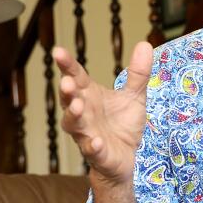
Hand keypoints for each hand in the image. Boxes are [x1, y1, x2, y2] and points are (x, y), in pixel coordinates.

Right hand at [55, 42, 152, 187]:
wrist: (128, 158)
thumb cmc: (123, 124)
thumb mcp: (134, 96)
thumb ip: (138, 73)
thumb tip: (145, 44)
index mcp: (89, 96)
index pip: (75, 76)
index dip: (67, 65)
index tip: (57, 51)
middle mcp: (83, 113)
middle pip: (69, 100)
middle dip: (67, 92)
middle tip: (67, 82)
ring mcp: (87, 134)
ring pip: (73, 125)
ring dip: (73, 116)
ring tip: (77, 107)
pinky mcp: (97, 154)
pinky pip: (91, 150)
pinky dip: (92, 146)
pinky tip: (96, 141)